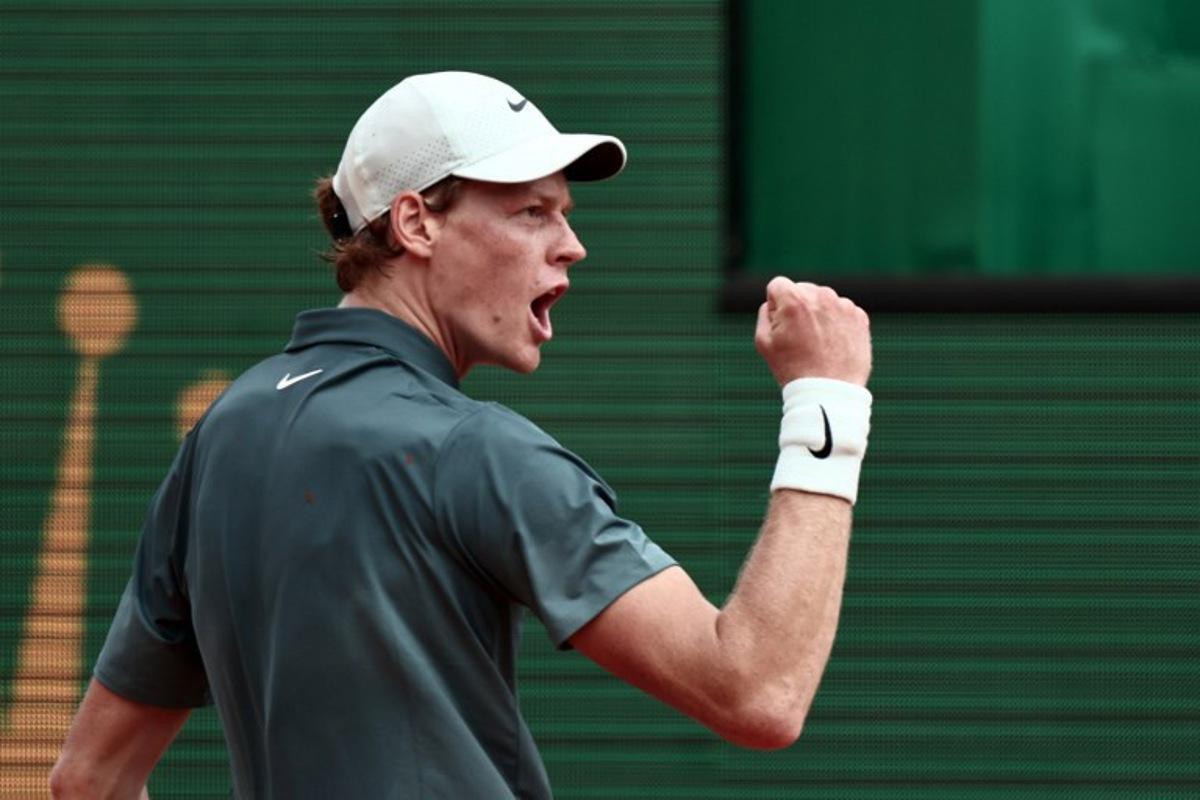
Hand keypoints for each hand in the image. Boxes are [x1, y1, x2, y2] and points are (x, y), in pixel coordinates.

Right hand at [754, 277, 871, 386]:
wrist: (828, 391)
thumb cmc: (792, 368)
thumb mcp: (763, 342)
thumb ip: (765, 313)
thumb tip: (775, 302)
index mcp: (794, 299)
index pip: (778, 285)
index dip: (775, 304)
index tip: (781, 325)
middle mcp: (821, 296)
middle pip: (803, 290)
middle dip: (799, 307)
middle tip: (800, 337)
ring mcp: (843, 305)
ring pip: (824, 300)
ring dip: (819, 314)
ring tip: (818, 343)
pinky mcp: (859, 317)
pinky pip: (842, 312)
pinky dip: (837, 323)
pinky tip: (833, 345)